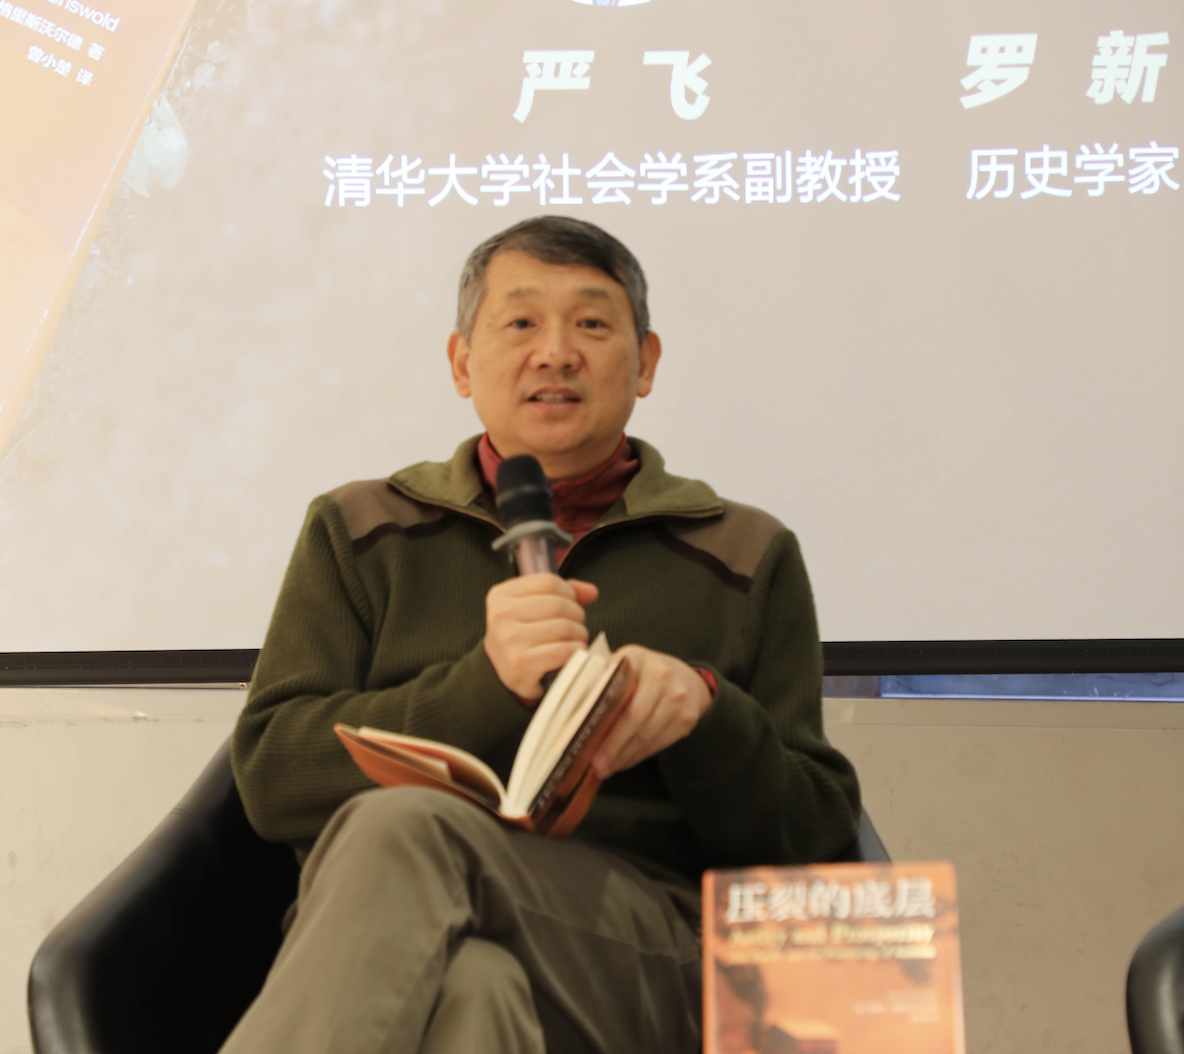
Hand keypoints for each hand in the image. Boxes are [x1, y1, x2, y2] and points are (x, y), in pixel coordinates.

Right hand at [484, 574, 598, 700]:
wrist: (506, 675)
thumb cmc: (524, 638)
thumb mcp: (533, 608)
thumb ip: (563, 594)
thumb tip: (591, 591)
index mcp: (501, 595)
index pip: (549, 582)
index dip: (568, 593)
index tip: (569, 606)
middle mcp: (501, 615)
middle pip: (558, 604)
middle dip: (576, 616)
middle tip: (574, 629)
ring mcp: (509, 640)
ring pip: (564, 627)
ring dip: (579, 635)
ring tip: (572, 642)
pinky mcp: (521, 663)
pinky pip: (564, 650)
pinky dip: (576, 651)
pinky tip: (571, 655)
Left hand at [593, 646, 712, 777]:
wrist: (686, 679)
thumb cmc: (643, 675)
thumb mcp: (624, 666)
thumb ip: (602, 679)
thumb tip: (573, 709)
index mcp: (638, 658)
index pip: (617, 687)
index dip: (601, 713)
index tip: (585, 735)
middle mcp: (661, 674)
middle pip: (634, 717)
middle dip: (613, 745)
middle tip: (596, 764)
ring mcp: (678, 697)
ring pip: (647, 735)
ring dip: (624, 755)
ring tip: (606, 767)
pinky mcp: (687, 718)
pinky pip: (659, 743)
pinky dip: (639, 756)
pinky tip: (624, 761)